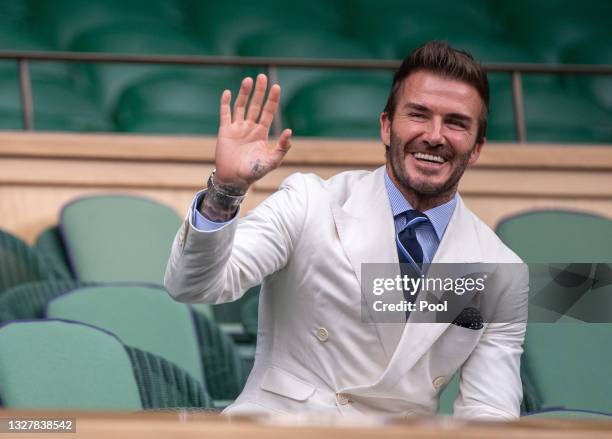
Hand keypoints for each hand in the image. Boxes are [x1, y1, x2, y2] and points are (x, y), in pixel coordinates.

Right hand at [214, 73, 291, 192]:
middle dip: (259, 91)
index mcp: (261, 133)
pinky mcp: (225, 131)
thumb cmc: (254, 172)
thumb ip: (282, 147)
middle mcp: (250, 128)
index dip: (272, 100)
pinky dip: (225, 103)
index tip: (276, 87)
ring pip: (241, 106)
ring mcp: (237, 128)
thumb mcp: (272, 161)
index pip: (268, 112)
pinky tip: (227, 92)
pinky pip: (225, 114)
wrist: (234, 180)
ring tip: (248, 80)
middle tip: (262, 76)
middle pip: (255, 105)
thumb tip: (290, 131)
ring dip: (244, 93)